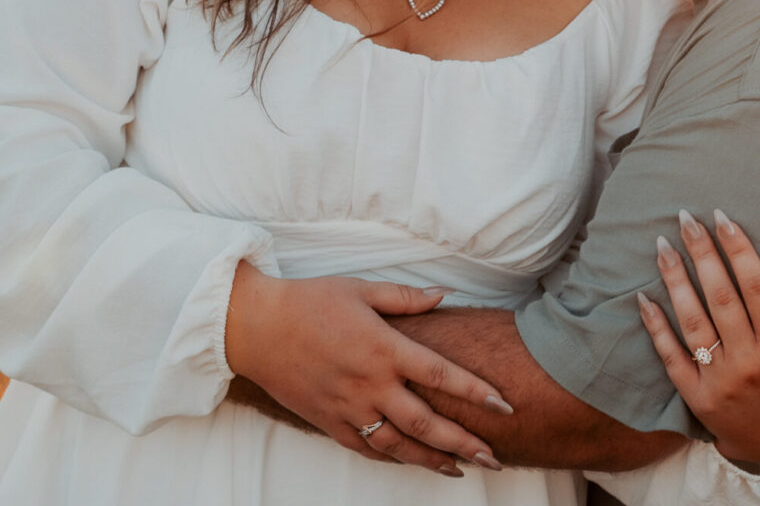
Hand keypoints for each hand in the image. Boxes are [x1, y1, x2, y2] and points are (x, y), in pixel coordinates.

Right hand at [225, 263, 510, 476]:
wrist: (256, 328)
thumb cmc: (309, 301)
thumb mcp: (361, 290)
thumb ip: (406, 298)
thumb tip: (444, 295)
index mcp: (383, 348)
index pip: (441, 375)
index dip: (476, 392)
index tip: (504, 405)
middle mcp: (369, 384)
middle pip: (426, 423)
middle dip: (464, 443)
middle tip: (494, 457)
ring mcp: (348, 408)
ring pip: (398, 446)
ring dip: (432, 460)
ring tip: (461, 469)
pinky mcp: (328, 422)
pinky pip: (366, 449)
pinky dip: (392, 459)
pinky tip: (412, 461)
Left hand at [637, 210, 759, 464]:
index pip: (757, 288)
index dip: (739, 250)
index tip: (723, 218)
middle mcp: (750, 362)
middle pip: (720, 298)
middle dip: (701, 253)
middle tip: (685, 217)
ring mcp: (720, 380)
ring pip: (692, 321)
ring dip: (675, 280)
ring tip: (662, 245)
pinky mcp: (695, 396)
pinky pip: (671, 355)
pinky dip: (655, 326)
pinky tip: (643, 296)